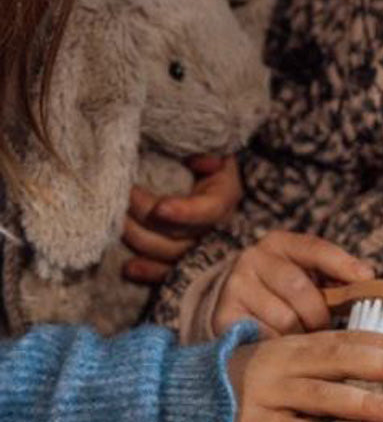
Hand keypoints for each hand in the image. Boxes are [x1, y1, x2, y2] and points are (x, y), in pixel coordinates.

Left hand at [123, 155, 242, 284]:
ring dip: (141, 242)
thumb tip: (201, 161)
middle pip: (182, 237)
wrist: (216, 176)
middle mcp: (219, 228)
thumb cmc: (206, 157)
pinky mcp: (189, 259)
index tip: (160, 208)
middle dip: (146, 220)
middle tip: (119, 199)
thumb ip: (207, 152)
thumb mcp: (213, 148)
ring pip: (173, 256)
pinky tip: (128, 268)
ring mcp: (204, 247)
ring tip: (116, 223)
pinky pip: (170, 273)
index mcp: (226, 197)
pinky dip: (149, 273)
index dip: (185, 212)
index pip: (209, 211)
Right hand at [212, 231, 374, 337]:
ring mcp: (235, 286)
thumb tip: (367, 280)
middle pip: (299, 287)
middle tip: (324, 328)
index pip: (314, 248)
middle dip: (319, 313)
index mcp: (279, 244)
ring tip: (300, 339)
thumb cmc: (282, 297)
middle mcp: (253, 258)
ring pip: (284, 318)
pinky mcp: (224, 315)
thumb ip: (334, 279)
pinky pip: (264, 337)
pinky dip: (278, 346)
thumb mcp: (307, 280)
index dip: (342, 263)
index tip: (366, 277)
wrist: (232, 311)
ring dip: (300, 335)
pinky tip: (279, 348)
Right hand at [224, 330, 382, 421]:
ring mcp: (268, 394)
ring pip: (321, 396)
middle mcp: (284, 363)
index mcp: (294, 344)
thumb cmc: (242, 378)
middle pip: (340, 360)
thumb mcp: (280, 359)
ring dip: (363, 403)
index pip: (347, 338)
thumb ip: (317, 359)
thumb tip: (371, 364)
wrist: (181, 395)